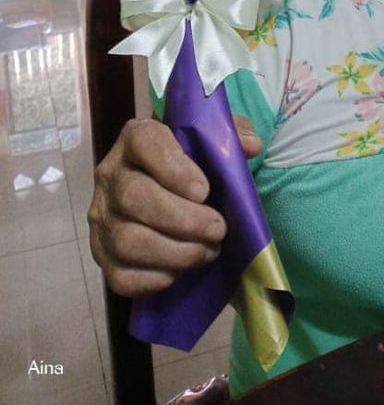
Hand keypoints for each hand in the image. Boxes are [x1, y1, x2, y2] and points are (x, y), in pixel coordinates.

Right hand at [88, 115, 260, 296]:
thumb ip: (231, 136)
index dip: (173, 167)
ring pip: (128, 241)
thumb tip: (251, 145)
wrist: (167, 192)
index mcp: (136, 137)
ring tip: (208, 251)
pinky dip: (155, 278)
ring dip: (175, 253)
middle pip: (134, 197)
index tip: (204, 190)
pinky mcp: (101, 253)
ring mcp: (102, 217)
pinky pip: (120, 276)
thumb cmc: (191, 163)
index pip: (143, 142)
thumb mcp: (211, 141)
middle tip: (218, 229)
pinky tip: (180, 271)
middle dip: (183, 220)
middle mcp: (111, 174)